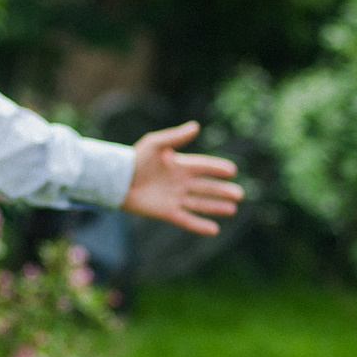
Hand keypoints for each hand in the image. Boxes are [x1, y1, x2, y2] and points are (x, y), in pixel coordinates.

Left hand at [120, 120, 242, 235]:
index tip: (232, 170)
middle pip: (206, 187)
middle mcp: (180, 182)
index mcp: (179, 165)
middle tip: (239, 194)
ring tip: (232, 209)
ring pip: (200, 203)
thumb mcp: (154, 144)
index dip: (217, 168)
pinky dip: (200, 225)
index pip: (203, 167)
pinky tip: (214, 229)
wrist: (117, 181)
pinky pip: (187, 220)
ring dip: (216, 207)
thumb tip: (196, 126)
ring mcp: (174, 198)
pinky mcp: (167, 212)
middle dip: (222, 191)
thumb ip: (175, 137)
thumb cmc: (134, 160)